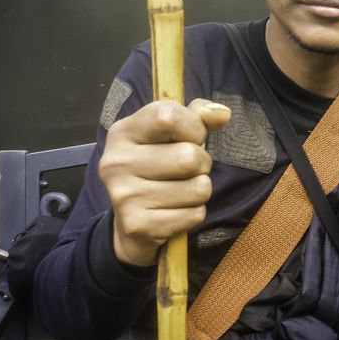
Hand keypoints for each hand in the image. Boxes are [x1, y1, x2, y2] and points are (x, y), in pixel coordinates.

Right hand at [99, 98, 230, 266]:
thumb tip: (221, 114)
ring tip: (181, 191)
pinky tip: (175, 212)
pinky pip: (195, 214)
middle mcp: (116, 162)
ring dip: (200, 191)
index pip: (168, 115)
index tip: (193, 137)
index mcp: (123, 132)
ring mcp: (124, 196)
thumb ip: (196, 117)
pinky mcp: (138, 225)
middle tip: (188, 171)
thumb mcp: (170, 136)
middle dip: (202, 164)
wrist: (132, 224)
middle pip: (190, 156)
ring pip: (198, 188)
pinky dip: (193, 214)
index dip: (194, 127)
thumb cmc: (157, 170)